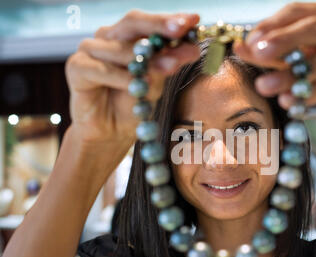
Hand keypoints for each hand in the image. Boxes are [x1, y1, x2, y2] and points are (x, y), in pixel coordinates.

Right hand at [65, 10, 199, 151]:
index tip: (194, 20)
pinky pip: (102, 69)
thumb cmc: (134, 104)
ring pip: (119, 48)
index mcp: (128, 35)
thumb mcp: (157, 82)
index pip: (150, 22)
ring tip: (171, 66)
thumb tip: (192, 48)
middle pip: (133, 23)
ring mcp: (90, 49)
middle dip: (159, 26)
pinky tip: (137, 84)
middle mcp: (108, 36)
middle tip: (181, 29)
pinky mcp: (76, 67)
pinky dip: (121, 77)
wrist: (111, 132)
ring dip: (146, 58)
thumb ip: (169, 64)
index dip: (171, 19)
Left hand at [233, 1, 315, 125]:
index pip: (296, 12)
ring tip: (265, 86)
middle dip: (283, 41)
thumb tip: (239, 47)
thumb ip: (266, 53)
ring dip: (290, 75)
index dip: (271, 25)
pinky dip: (308, 93)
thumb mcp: (288, 59)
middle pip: (313, 27)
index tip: (249, 42)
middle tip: (258, 54)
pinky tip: (287, 100)